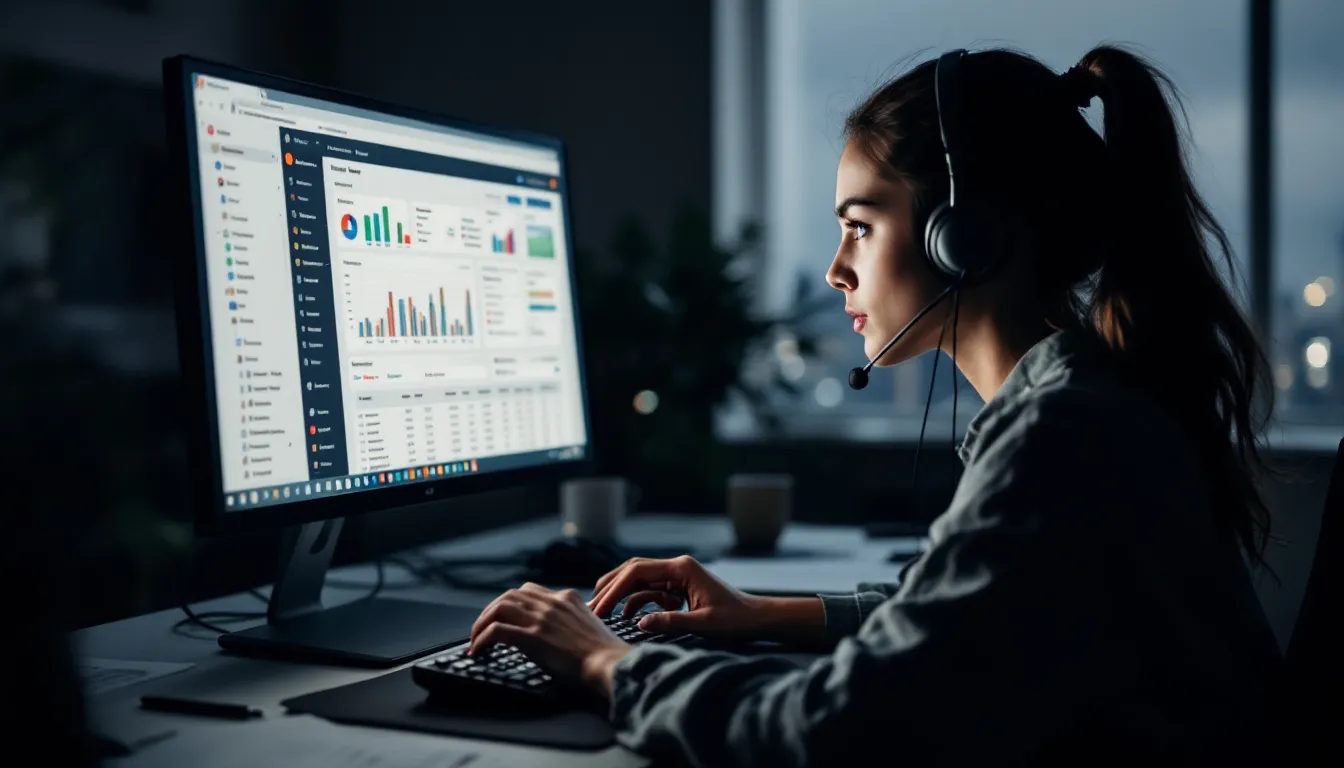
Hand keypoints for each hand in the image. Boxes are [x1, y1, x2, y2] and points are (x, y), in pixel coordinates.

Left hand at [469, 583, 632, 696]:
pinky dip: (482, 639)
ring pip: (499, 607)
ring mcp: (541, 618)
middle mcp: (552, 602)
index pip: (530, 591)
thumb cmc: (604, 653)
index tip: (504, 617)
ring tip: (476, 639)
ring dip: (482, 623)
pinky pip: (496, 630)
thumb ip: (574, 621)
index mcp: (567, 598)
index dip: (512, 603)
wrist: (608, 663)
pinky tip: (478, 650)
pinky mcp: (532, 636)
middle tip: (483, 626)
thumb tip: (562, 633)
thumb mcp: (590, 626)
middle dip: (492, 609)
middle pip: (511, 594)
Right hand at [587, 555, 768, 638]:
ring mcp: (677, 576)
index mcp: (681, 568)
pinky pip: (651, 591)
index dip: (615, 589)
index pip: (637, 572)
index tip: (599, 608)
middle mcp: (676, 567)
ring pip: (639, 580)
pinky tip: (628, 617)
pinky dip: (638, 602)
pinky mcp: (678, 588)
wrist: (756, 618)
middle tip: (591, 607)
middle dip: (611, 587)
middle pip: (633, 570)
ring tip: (602, 612)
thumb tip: (639, 623)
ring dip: (621, 595)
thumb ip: (671, 622)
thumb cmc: (736, 619)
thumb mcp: (704, 624)